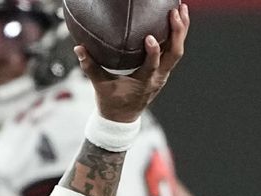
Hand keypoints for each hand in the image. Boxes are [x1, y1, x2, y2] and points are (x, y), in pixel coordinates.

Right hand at [75, 4, 189, 122]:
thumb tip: (78, 47)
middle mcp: (157, 78)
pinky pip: (174, 51)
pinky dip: (177, 36)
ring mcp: (163, 74)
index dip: (154, 51)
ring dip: (182, 30)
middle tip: (175, 11)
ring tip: (182, 9)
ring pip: (178, 51)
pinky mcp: (163, 71)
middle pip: (175, 54)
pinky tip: (177, 20)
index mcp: (143, 82)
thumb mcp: (99, 85)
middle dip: (177, 32)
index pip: (153, 65)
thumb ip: (90, 66)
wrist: (121, 118)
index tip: (150, 36)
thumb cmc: (110, 102)